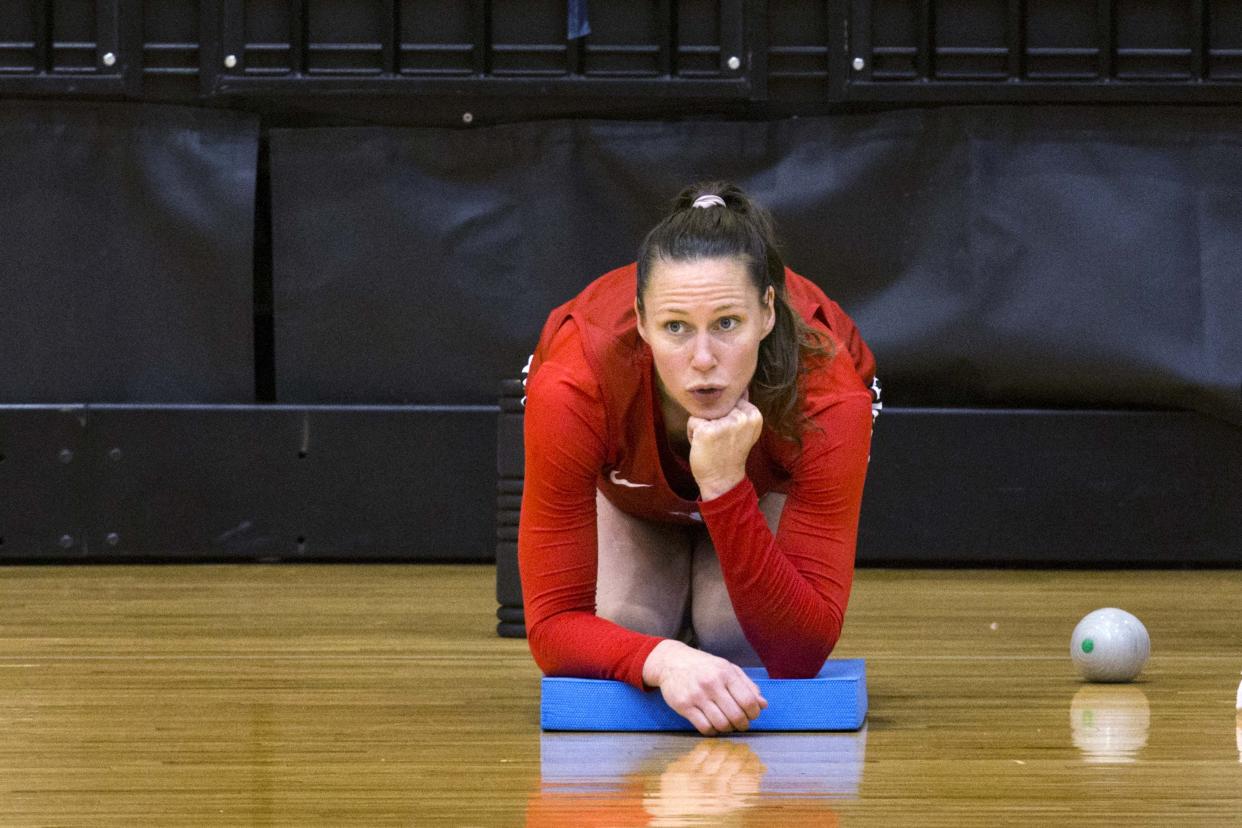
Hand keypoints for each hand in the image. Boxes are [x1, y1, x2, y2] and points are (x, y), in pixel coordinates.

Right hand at [642, 640, 767, 735]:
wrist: (671, 661)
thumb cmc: (704, 666)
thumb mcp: (727, 668)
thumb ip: (747, 685)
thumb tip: (763, 705)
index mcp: (725, 673)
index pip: (748, 701)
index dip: (754, 713)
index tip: (751, 715)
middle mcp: (711, 683)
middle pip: (736, 715)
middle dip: (742, 724)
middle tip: (741, 724)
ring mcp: (696, 695)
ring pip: (721, 724)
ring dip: (728, 729)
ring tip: (727, 725)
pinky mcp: (683, 706)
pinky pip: (704, 728)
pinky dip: (713, 731)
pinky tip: (713, 725)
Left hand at [686, 396, 763, 499]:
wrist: (723, 479)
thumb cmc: (730, 452)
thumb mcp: (744, 429)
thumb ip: (742, 409)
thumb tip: (741, 386)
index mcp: (754, 415)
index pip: (731, 400)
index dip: (726, 416)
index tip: (730, 435)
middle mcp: (741, 417)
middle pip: (717, 405)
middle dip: (714, 420)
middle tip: (720, 440)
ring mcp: (724, 424)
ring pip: (704, 413)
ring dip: (703, 427)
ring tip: (712, 443)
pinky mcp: (707, 430)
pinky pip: (692, 421)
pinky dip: (692, 433)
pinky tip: (704, 446)